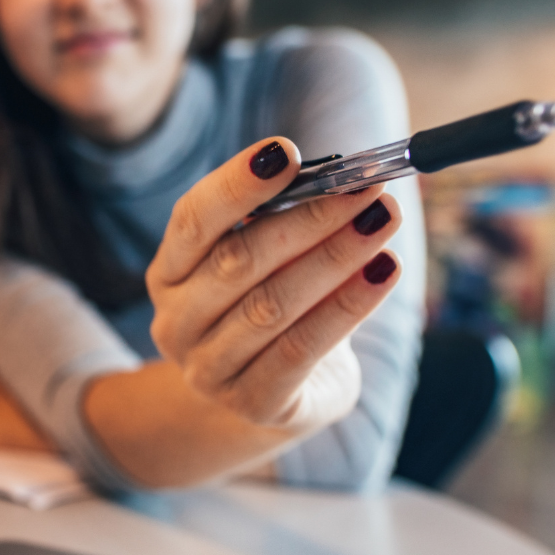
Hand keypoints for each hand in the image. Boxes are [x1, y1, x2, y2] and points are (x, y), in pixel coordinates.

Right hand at [146, 137, 401, 437]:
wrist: (276, 395)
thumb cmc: (273, 305)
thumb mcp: (269, 260)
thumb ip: (287, 221)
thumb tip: (343, 176)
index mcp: (169, 272)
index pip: (193, 219)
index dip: (236, 184)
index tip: (286, 152)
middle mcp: (176, 321)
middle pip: (238, 260)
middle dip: (309, 217)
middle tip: (365, 187)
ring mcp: (207, 369)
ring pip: (272, 305)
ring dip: (336, 256)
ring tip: (384, 219)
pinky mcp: (252, 403)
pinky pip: (302, 349)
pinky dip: (348, 306)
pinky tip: (384, 271)